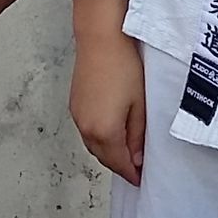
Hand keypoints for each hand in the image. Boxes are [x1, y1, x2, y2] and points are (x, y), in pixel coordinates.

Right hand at [70, 33, 146, 183]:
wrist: (100, 38)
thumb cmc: (123, 65)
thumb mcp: (139, 104)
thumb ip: (137, 136)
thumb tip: (136, 158)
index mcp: (104, 132)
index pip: (119, 164)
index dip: (132, 174)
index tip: (142, 179)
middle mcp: (86, 128)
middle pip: (104, 159)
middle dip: (120, 166)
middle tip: (137, 167)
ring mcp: (78, 117)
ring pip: (94, 146)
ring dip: (109, 153)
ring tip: (127, 151)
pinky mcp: (74, 106)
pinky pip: (87, 132)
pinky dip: (99, 139)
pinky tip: (111, 133)